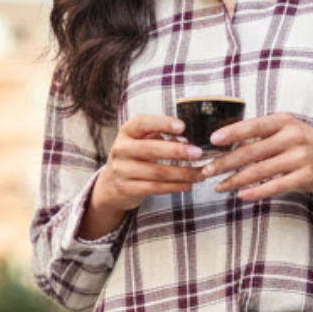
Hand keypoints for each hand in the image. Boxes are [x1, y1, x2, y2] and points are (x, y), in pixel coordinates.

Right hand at [79, 114, 203, 238]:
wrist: (111, 185)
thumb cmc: (134, 157)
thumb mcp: (140, 141)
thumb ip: (159, 136)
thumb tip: (190, 138)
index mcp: (127, 132)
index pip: (142, 123)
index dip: (162, 123)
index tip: (182, 126)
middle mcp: (121, 149)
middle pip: (151, 149)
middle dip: (177, 151)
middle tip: (198, 153)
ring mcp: (122, 170)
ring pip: (157, 172)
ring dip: (182, 173)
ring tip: (201, 173)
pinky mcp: (127, 189)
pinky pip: (155, 188)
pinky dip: (175, 187)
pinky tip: (189, 185)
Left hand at [211, 113, 312, 207]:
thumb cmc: (307, 144)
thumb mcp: (289, 130)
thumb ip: (264, 135)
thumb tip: (229, 142)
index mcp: (284, 122)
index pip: (253, 126)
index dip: (231, 133)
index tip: (212, 140)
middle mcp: (292, 138)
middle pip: (251, 151)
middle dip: (225, 162)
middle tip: (206, 170)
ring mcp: (299, 158)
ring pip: (259, 171)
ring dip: (235, 180)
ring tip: (218, 186)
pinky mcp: (304, 178)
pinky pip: (275, 186)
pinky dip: (256, 192)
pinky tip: (241, 195)